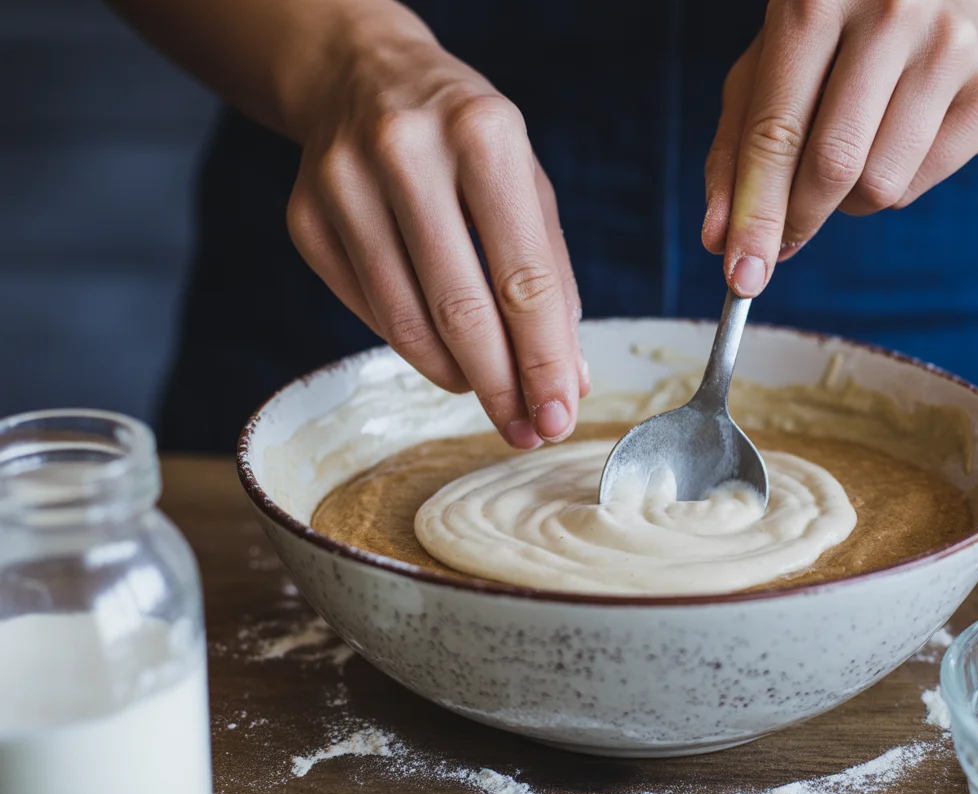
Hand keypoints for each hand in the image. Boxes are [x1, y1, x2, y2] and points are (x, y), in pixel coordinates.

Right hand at [285, 14, 588, 448]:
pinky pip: (368, 311)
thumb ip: (551, 278)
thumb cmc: (464, 137)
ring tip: (489, 393)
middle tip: (526, 430)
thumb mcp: (525, 182)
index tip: (560, 415)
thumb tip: (567, 377)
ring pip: (406, 322)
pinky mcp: (306, 219)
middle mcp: (407, 154)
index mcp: (483, 135)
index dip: (544, 359)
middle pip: (462, 310)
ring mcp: (344, 185)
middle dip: (501, 386)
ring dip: (457, 376)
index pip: (523, 277)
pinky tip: (441, 348)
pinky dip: (412, 343)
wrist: (361, 76)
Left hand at [702, 0, 977, 295]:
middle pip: (834, 165)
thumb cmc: (829, 39)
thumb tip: (719, 240)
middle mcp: (891, 12)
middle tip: (784, 238)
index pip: (777, 132)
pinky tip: (892, 139)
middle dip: (798, 219)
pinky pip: (920, 185)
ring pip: (881, 185)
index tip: (741, 276)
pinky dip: (892, 187)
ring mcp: (951, 46)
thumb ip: (737, 151)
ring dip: (847, 200)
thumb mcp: (767, 70)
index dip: (756, 215)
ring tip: (848, 150)